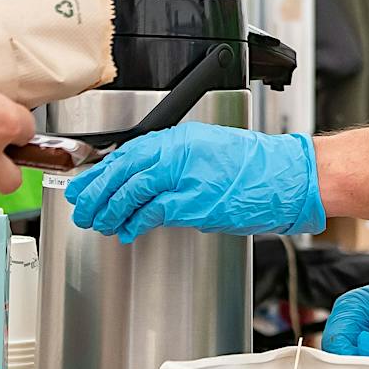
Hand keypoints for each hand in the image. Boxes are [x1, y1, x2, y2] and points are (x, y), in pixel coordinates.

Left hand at [65, 127, 323, 241]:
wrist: (287, 176)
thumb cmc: (255, 167)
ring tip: (99, 222)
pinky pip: (154, 211)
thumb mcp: (208, 151)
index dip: (101, 171)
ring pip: (133, 190)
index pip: (127, 152)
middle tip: (82, 206)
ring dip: (111, 209)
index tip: (84, 183)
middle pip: (123, 170)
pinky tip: (127, 230)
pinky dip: (136, 222)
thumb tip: (144, 180)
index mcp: (180, 137)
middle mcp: (179, 152)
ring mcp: (187, 176)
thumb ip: (175, 162)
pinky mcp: (196, 202)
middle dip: (97, 191)